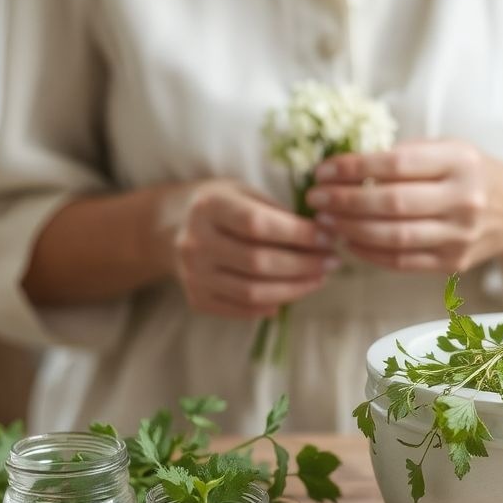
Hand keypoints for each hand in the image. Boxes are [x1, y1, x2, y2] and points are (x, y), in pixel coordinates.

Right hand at [167, 180, 336, 319]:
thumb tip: (321, 236)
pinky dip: (269, 305)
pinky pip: (239, 309)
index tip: (327, 238)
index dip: (297, 235)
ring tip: (317, 279)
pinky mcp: (195, 298)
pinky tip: (289, 294)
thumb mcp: (244, 192)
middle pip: (257, 262)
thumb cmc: (221, 205)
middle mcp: (195, 242)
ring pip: (251, 291)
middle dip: (303, 265)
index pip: (258, 225)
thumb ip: (277, 212)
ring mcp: (193, 274)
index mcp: (208, 206)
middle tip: (331, 262)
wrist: (171, 227)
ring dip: (293, 289)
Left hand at [305, 140, 502, 273]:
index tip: (323, 170)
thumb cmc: (473, 175)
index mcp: (460, 161)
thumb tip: (346, 167)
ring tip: (326, 221)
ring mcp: (460, 235)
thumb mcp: (451, 150)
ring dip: (351, 229)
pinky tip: (349, 241)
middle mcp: (463, 199)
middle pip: (391, 203)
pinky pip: (401, 261)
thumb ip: (406, 156)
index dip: (353, 168)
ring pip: (393, 236)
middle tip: (316, 199)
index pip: (396, 164)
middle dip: (344, 201)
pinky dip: (369, 253)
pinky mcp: (453, 263)